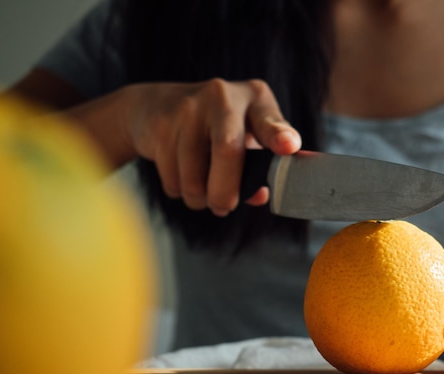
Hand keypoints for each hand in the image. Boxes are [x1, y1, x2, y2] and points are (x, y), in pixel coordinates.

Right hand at [120, 79, 300, 214]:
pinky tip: (180, 176)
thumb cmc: (215, 128)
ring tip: (201, 192)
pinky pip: (172, 177)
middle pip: (227, 151)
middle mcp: (222, 96)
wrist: (155, 106)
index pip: (268, 119)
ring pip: (194, 176)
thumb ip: (258, 165)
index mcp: (254, 99)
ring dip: (199, 198)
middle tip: (224, 207)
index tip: (288, 147)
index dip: (278, 135)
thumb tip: (260, 195)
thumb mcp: (244, 136)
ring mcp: (188, 108)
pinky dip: (178, 190)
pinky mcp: (161, 125)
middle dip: (225, 191)